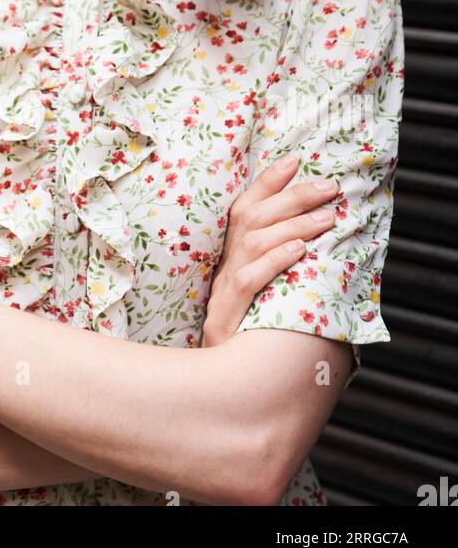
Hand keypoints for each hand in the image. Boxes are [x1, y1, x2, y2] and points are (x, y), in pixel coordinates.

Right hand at [201, 155, 341, 347]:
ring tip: (327, 217)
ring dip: (294, 225)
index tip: (294, 160)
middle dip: (293, 197)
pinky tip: (299, 250)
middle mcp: (225, 269)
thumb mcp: (262, 298)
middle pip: (253, 219)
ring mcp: (223, 292)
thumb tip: (318, 240)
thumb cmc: (249, 340)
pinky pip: (249, 281)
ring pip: (254, 244)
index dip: (267, 183)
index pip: (245, 209)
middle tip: (329, 187)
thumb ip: (278, 267)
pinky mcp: (227, 318)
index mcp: (231, 260)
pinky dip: (275, 261)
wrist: (218, 387)